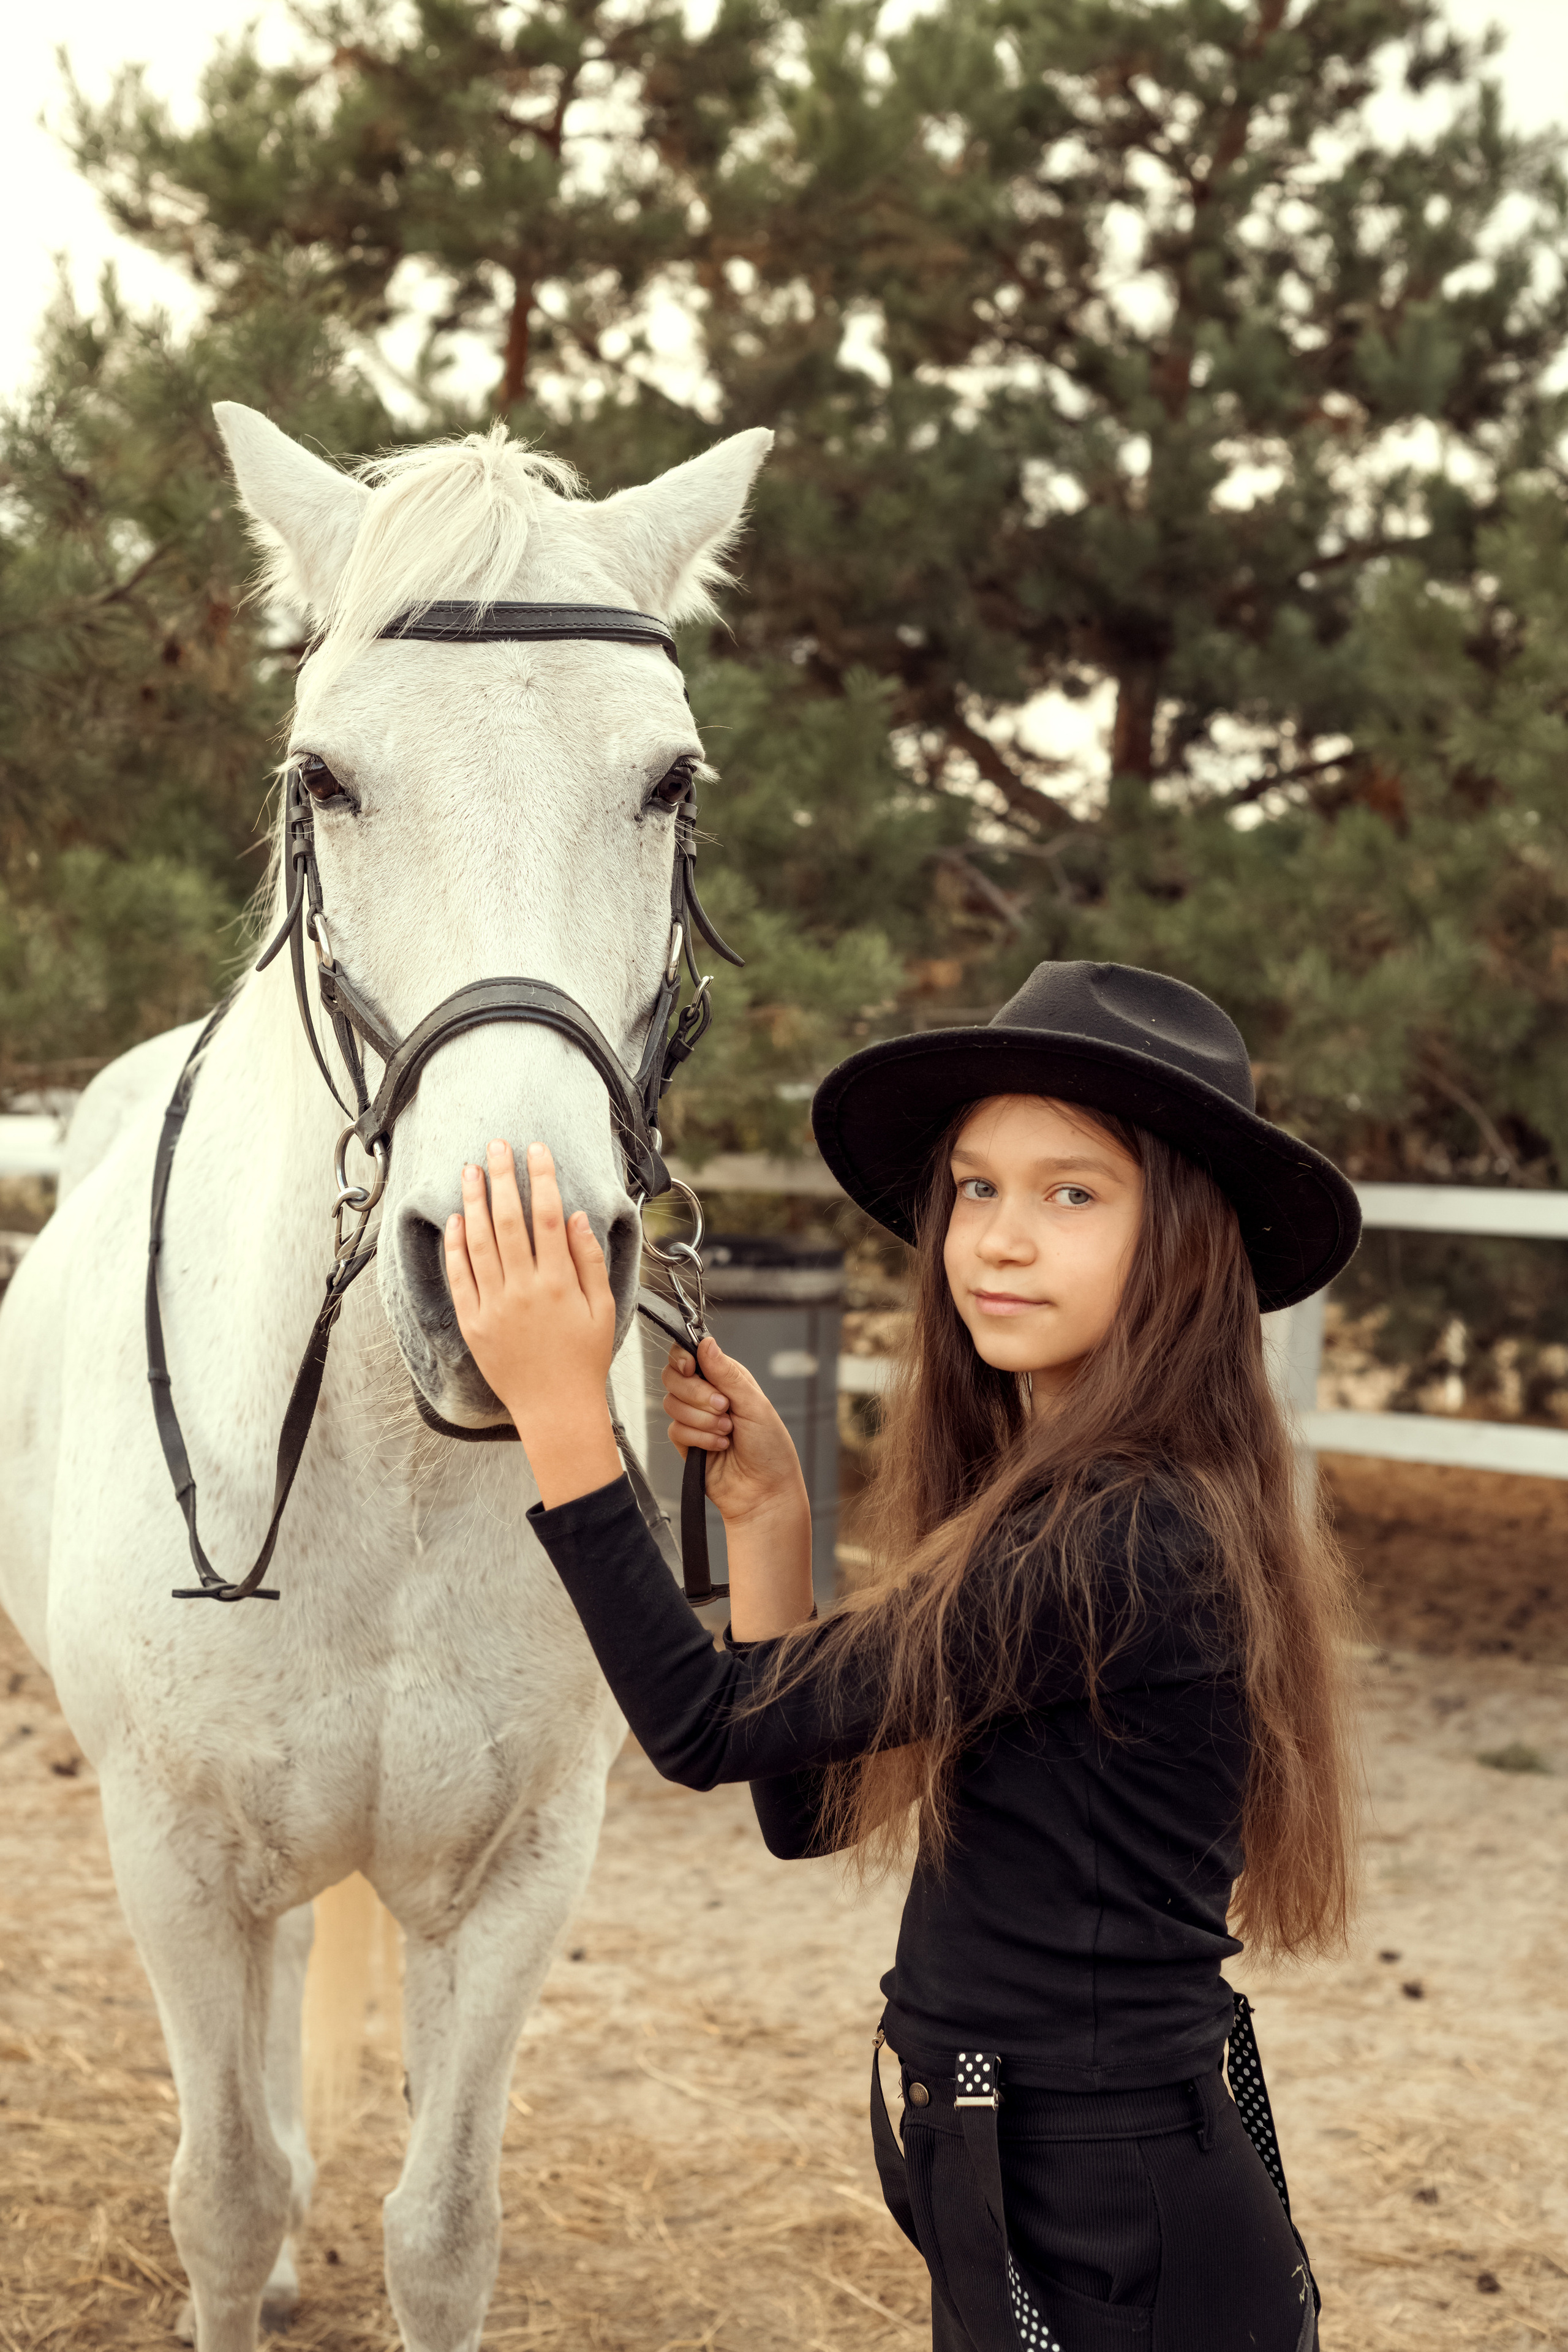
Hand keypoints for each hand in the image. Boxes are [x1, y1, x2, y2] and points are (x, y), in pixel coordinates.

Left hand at [445, 1140, 621, 1506]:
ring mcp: (494, 1306)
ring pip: (479, 1242)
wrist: (556, 1409)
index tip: (536, 1149)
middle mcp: (524, 1289)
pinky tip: (456, 1220)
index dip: (541, 1178)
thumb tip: (575, 1217)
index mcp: (560, 1283)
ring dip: (474, 1202)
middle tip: (495, 1146)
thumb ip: (589, 1261)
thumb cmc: (585, 1359)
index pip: (547, 1216)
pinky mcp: (474, 1322)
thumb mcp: (604, 1309)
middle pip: (509, 1220)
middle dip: (502, 1177)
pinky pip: (460, 1277)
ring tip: (469, 1171)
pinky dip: (456, 1246)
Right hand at [661, 1336, 806, 1531]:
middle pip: (673, 1377)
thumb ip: (726, 1373)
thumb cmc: (770, 1447)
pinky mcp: (686, 1443)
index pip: (690, 1355)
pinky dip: (700, 1438)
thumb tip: (706, 1342)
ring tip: (728, 1432)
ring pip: (671, 1404)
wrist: (765, 1491)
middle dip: (697, 1393)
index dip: (683, 1358)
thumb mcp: (754, 1404)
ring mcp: (695, 1419)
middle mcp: (707, 1395)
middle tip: (724, 1407)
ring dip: (703, 1419)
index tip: (691, 1368)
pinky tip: (720, 1446)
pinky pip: (676, 1430)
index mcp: (725, 1378)